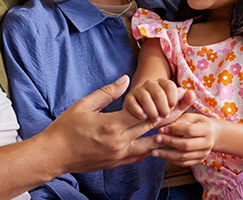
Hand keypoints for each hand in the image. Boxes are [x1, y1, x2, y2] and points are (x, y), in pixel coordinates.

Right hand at [41, 75, 192, 174]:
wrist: (54, 155)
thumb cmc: (65, 128)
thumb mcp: (84, 105)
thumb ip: (107, 92)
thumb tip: (126, 80)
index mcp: (111, 126)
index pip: (145, 114)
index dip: (163, 103)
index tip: (177, 94)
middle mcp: (119, 143)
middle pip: (152, 128)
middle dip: (172, 115)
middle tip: (188, 104)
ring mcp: (119, 155)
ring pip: (150, 145)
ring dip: (165, 134)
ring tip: (180, 125)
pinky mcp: (117, 163)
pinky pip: (140, 155)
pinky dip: (151, 147)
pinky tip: (159, 141)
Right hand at [123, 78, 182, 121]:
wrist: (145, 116)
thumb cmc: (162, 111)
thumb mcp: (176, 109)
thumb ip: (185, 102)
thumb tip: (191, 93)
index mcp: (163, 83)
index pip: (169, 85)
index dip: (172, 98)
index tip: (172, 108)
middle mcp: (150, 84)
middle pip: (158, 92)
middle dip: (163, 107)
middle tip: (164, 116)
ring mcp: (138, 90)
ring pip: (145, 97)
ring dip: (152, 110)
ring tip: (155, 118)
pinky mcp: (128, 98)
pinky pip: (132, 102)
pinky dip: (139, 111)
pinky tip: (144, 117)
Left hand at [151, 112, 214, 166]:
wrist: (213, 134)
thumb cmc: (198, 123)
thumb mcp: (190, 117)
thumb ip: (177, 121)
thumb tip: (162, 129)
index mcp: (206, 129)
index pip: (189, 130)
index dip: (174, 130)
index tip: (162, 129)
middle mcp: (207, 143)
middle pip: (186, 145)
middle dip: (169, 142)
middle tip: (155, 139)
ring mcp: (204, 154)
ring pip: (184, 157)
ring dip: (167, 155)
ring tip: (154, 152)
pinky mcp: (200, 160)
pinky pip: (184, 163)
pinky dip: (172, 160)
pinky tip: (162, 156)